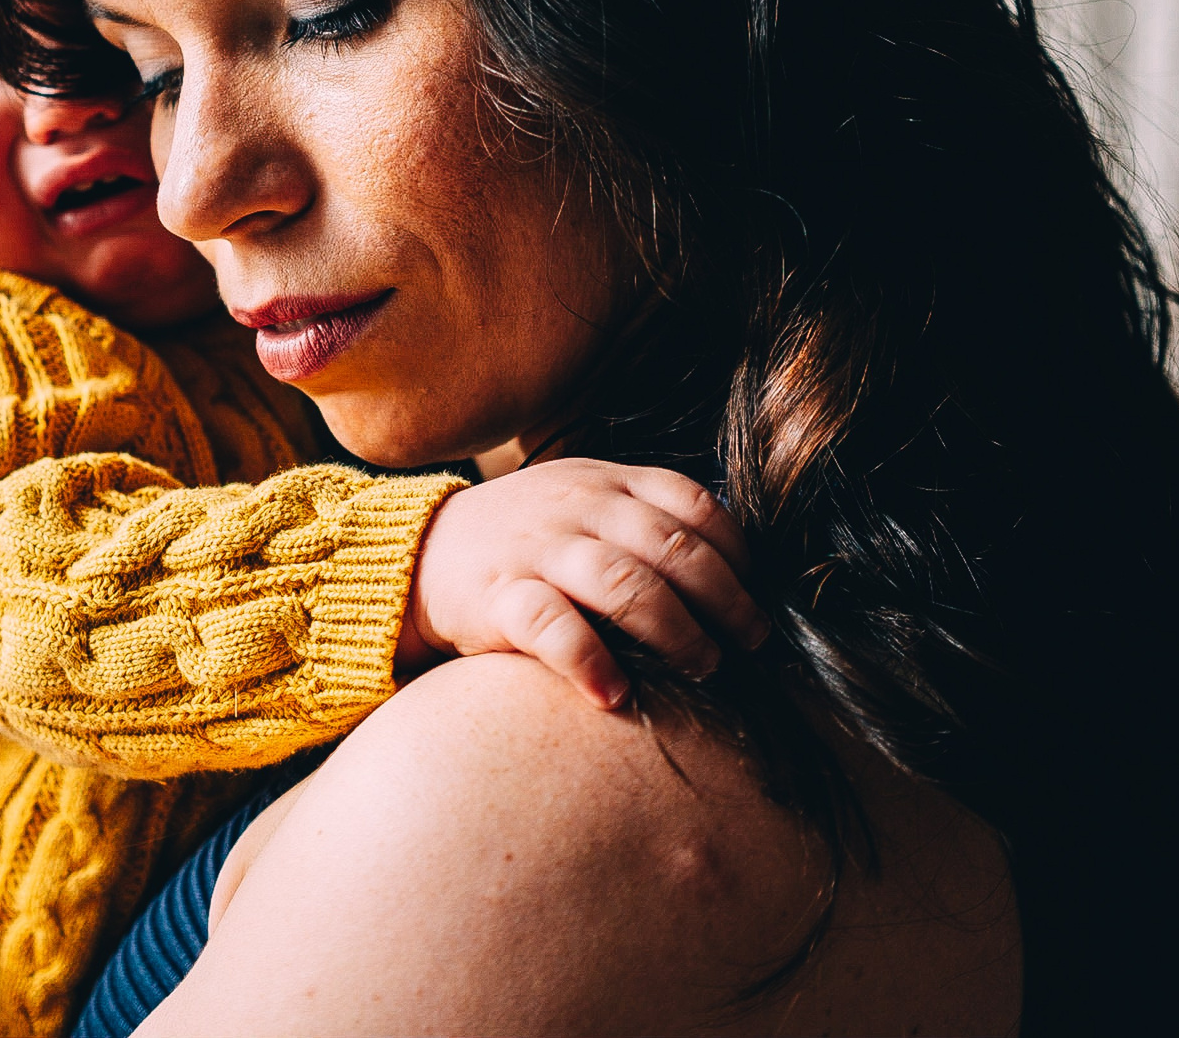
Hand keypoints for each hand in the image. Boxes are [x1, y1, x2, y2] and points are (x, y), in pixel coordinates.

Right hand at [399, 459, 766, 708]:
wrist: (421, 551)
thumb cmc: (526, 538)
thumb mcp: (584, 504)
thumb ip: (644, 522)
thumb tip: (734, 576)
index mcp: (607, 481)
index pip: (692, 503)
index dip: (736, 551)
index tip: (757, 595)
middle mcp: (578, 506)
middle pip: (671, 547)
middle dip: (723, 600)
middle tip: (748, 643)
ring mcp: (537, 549)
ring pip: (624, 582)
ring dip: (676, 631)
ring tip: (703, 668)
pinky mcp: (498, 596)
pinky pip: (552, 627)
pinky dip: (591, 662)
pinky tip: (616, 696)